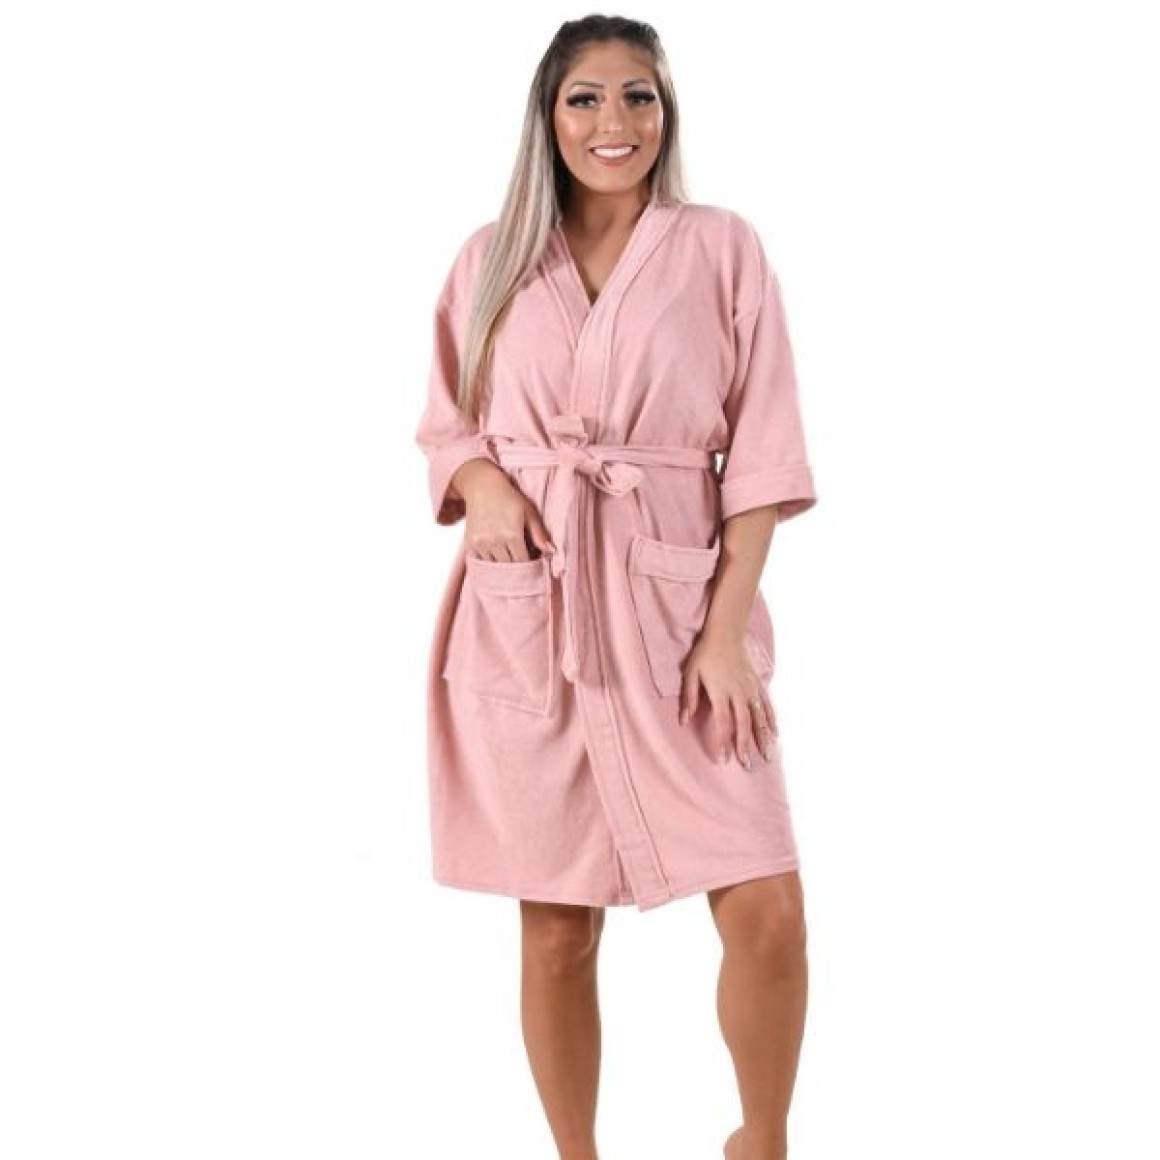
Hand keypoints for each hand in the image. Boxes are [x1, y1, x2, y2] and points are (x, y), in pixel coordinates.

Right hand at [452, 459, 555, 561]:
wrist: (483, 487)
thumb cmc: (509, 498)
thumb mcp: (528, 512)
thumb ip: (539, 534)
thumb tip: (552, 551)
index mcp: (512, 534)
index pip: (522, 562)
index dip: (528, 563)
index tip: (531, 559)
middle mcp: (495, 541)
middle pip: (509, 566)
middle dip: (516, 565)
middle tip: (520, 557)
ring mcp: (480, 543)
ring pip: (494, 566)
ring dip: (502, 563)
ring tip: (507, 553)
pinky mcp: (470, 543)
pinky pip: (481, 562)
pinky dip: (488, 561)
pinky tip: (494, 552)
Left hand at [678, 628, 777, 768]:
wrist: (726, 633)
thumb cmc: (705, 653)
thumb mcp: (691, 673)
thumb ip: (689, 697)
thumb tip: (683, 721)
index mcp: (721, 692)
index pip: (723, 723)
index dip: (723, 742)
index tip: (723, 759)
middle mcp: (739, 692)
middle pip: (744, 724)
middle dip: (745, 746)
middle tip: (746, 765)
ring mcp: (751, 688)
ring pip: (759, 717)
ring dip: (763, 738)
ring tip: (767, 755)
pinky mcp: (758, 683)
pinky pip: (767, 705)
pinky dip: (772, 720)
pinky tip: (775, 733)